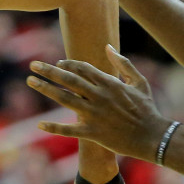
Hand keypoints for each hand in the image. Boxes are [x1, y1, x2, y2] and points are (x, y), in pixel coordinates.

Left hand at [28, 47, 170, 162]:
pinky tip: (40, 124)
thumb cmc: (147, 108)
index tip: (57, 63)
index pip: (83, 68)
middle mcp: (99, 96)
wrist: (152, 136)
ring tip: (31, 82)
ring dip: (46, 89)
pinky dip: (54, 127)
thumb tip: (108, 47)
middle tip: (33, 65)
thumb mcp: (139, 82)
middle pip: (69, 79)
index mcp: (110, 83)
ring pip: (65, 99)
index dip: (68, 64)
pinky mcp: (93, 133)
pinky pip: (70, 130)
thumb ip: (124, 63)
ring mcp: (95, 115)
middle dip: (49, 71)